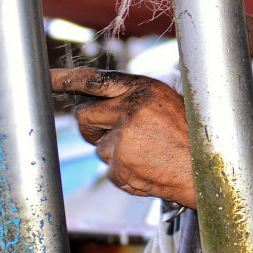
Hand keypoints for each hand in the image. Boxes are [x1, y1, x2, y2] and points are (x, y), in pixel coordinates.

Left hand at [51, 69, 196, 205]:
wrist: (208, 170)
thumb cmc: (190, 135)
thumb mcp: (165, 103)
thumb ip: (134, 100)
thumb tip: (99, 105)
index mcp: (142, 89)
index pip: (94, 80)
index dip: (65, 79)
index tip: (45, 80)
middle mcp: (129, 109)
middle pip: (85, 116)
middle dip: (92, 128)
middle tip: (113, 136)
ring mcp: (123, 138)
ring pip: (99, 147)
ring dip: (116, 153)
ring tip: (148, 154)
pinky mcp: (119, 165)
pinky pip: (110, 170)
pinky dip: (125, 173)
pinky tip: (148, 169)